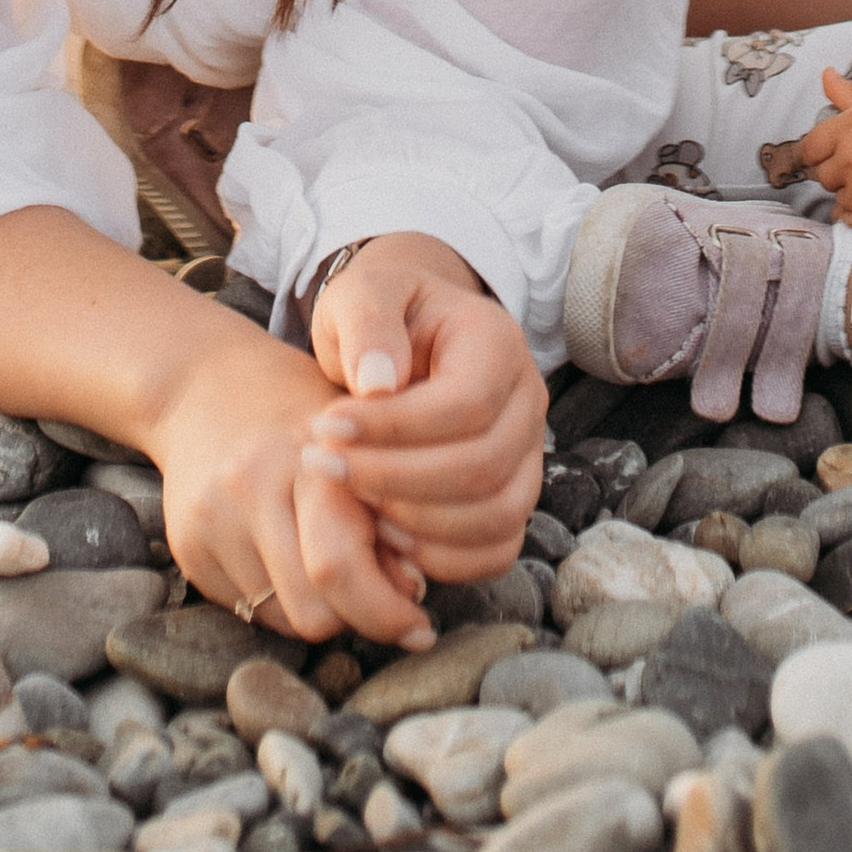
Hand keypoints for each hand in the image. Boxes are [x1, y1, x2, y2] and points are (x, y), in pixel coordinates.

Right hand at [146, 311, 434, 651]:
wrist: (203, 383)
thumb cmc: (300, 408)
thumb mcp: (360, 436)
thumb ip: (390, 505)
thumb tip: (408, 590)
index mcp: (305, 453)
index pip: (340, 566)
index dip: (388, 612)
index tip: (419, 625)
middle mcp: (249, 485)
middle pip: (312, 611)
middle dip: (357, 616)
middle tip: (381, 596)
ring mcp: (210, 518)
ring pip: (283, 620)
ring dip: (319, 609)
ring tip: (334, 564)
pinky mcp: (186, 547)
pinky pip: (249, 610)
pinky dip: (280, 600)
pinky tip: (289, 556)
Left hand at [302, 232, 548, 582]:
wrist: (403, 338)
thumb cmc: (380, 316)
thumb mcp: (362, 294)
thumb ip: (368, 323)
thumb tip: (377, 384)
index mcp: (498, 342)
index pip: (466, 402)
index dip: (395, 427)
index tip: (324, 427)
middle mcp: (527, 400)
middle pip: (483, 465)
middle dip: (394, 479)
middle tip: (323, 467)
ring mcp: (528, 455)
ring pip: (498, 515)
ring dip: (417, 523)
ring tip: (352, 500)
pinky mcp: (513, 498)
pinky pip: (498, 549)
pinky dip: (444, 557)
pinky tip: (385, 535)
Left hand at [797, 66, 851, 230]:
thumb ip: (849, 94)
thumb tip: (824, 75)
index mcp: (850, 126)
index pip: (810, 146)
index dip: (821, 151)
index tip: (832, 156)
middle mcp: (850, 157)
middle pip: (822, 174)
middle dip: (839, 171)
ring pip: (837, 197)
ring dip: (851, 193)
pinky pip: (850, 219)